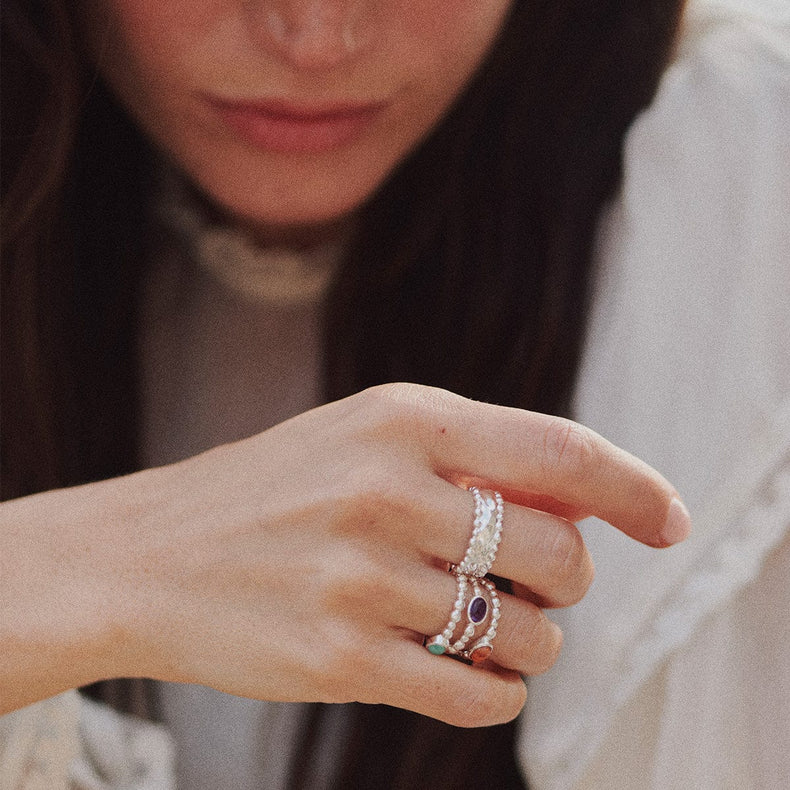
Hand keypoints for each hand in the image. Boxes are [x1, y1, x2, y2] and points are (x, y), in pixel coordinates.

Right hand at [1, 384, 689, 722]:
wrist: (149, 555)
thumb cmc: (270, 490)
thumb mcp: (363, 436)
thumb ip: (468, 458)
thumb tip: (580, 508)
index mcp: (401, 420)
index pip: (558, 450)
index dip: (632, 486)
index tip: (668, 519)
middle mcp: (386, 492)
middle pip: (558, 552)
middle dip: (570, 575)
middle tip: (542, 581)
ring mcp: (361, 580)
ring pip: (524, 632)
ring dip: (536, 639)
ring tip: (499, 627)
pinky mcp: (340, 661)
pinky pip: (475, 694)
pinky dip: (502, 693)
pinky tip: (483, 678)